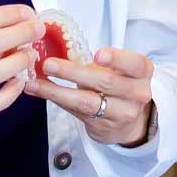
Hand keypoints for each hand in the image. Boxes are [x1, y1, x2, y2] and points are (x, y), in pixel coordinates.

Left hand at [25, 45, 155, 146]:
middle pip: (105, 82)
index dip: (116, 59)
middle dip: (73, 72)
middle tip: (49, 64)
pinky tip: (40, 92)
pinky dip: (56, 100)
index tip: (97, 55)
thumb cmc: (120, 86)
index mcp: (141, 72)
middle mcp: (137, 93)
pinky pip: (76, 112)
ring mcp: (122, 113)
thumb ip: (99, 62)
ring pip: (87, 102)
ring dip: (57, 91)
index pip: (134, 63)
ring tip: (35, 83)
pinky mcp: (104, 127)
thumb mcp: (120, 69)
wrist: (130, 121)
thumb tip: (61, 48)